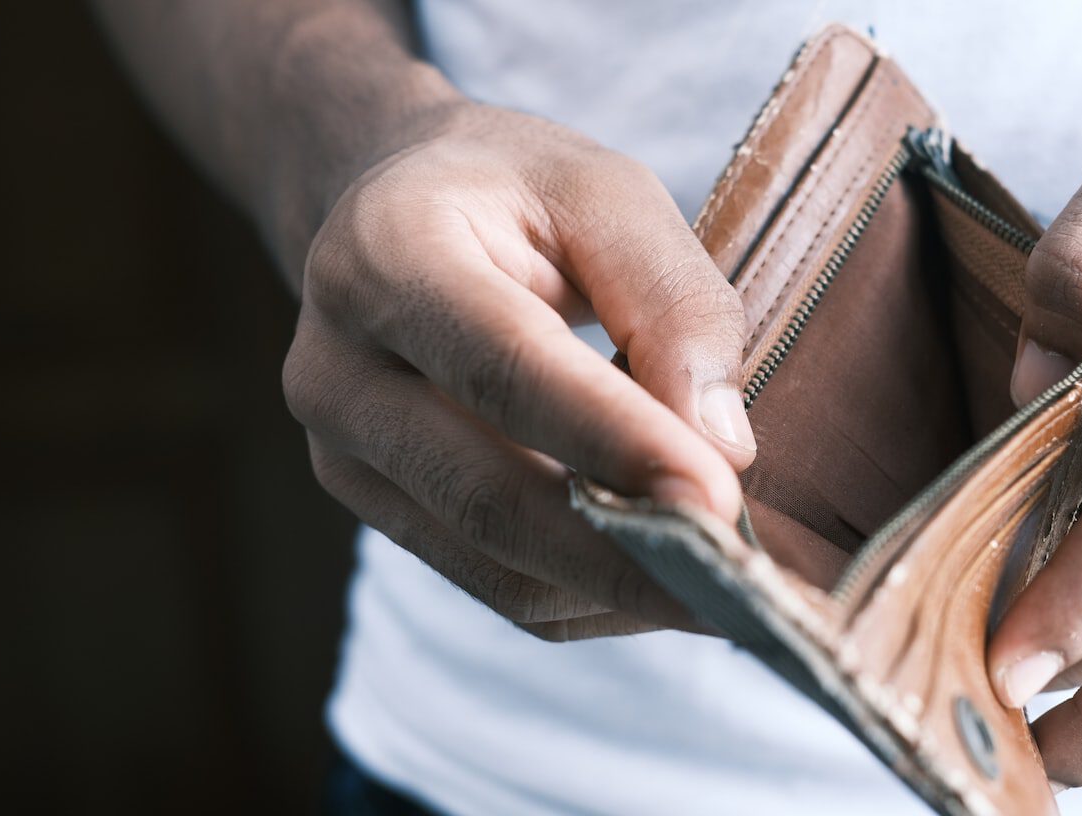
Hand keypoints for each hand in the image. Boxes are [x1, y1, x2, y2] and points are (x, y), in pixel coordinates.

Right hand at [284, 102, 756, 639]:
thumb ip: (672, 303)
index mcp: (387, 254)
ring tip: (726, 585)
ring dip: (621, 590)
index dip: (615, 443)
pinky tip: (664, 575)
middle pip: (489, 497)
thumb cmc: (516, 194)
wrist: (394, 210)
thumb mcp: (609, 195)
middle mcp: (338, 367)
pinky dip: (593, 597)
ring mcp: (343, 454)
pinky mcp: (376, 510)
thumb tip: (723, 448)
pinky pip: (498, 588)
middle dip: (627, 554)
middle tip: (743, 583)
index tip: (719, 501)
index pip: (506, 369)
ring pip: (496, 567)